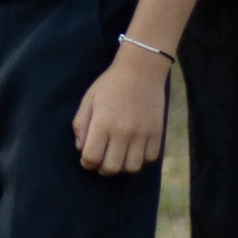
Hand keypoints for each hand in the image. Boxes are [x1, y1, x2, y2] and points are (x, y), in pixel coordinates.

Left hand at [74, 44, 170, 174]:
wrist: (141, 70)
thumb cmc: (110, 84)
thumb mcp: (89, 99)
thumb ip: (81, 124)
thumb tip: (80, 148)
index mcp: (103, 123)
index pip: (92, 158)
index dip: (87, 163)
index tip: (87, 159)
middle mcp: (123, 132)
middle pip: (111, 168)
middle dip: (102, 168)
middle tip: (102, 160)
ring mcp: (142, 134)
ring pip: (132, 167)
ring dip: (122, 166)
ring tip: (118, 156)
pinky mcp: (157, 133)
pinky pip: (150, 158)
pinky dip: (141, 158)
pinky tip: (134, 148)